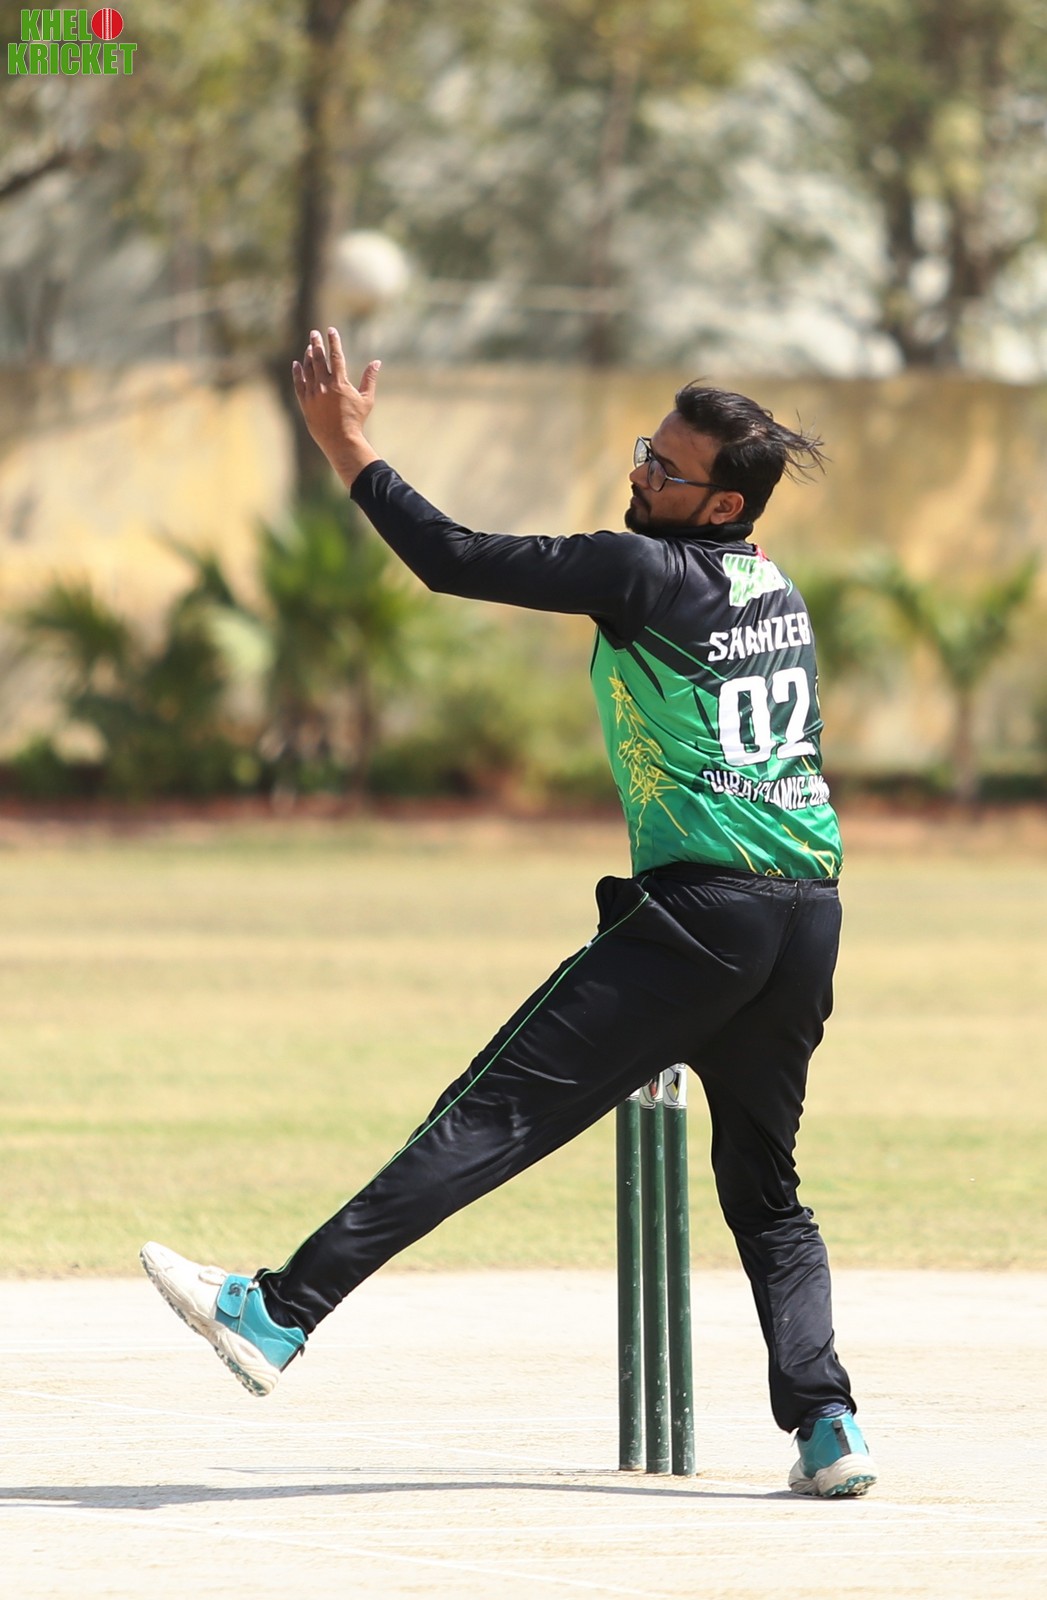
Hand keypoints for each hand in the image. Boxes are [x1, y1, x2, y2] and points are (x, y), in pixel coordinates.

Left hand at [292, 327, 379, 485]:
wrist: (341, 440)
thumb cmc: (356, 420)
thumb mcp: (366, 399)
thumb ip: (370, 379)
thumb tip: (376, 362)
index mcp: (340, 382)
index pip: (336, 356)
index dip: (333, 341)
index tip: (331, 330)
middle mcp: (324, 385)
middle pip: (319, 358)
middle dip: (316, 343)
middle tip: (314, 333)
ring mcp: (313, 394)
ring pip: (308, 369)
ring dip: (308, 356)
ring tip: (309, 348)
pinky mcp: (305, 403)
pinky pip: (298, 384)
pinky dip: (297, 373)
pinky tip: (296, 364)